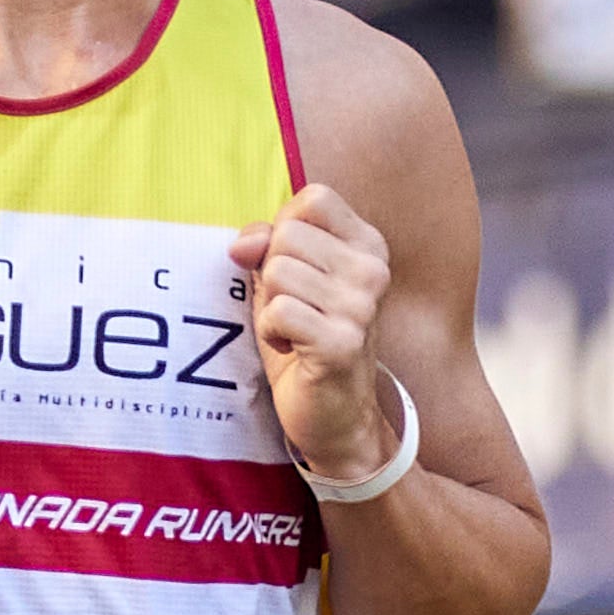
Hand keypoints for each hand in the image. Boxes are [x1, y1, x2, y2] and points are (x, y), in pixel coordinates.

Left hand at [231, 184, 395, 483]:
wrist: (336, 415)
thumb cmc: (307, 339)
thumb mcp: (286, 281)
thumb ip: (266, 244)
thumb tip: (241, 245)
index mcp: (368, 245)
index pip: (314, 199)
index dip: (284, 227)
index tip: (292, 265)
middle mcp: (372, 271)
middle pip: (287, 235)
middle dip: (272, 273)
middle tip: (293, 308)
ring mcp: (360, 306)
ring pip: (278, 272)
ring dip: (270, 307)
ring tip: (293, 331)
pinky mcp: (341, 342)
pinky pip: (279, 311)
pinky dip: (271, 332)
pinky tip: (290, 348)